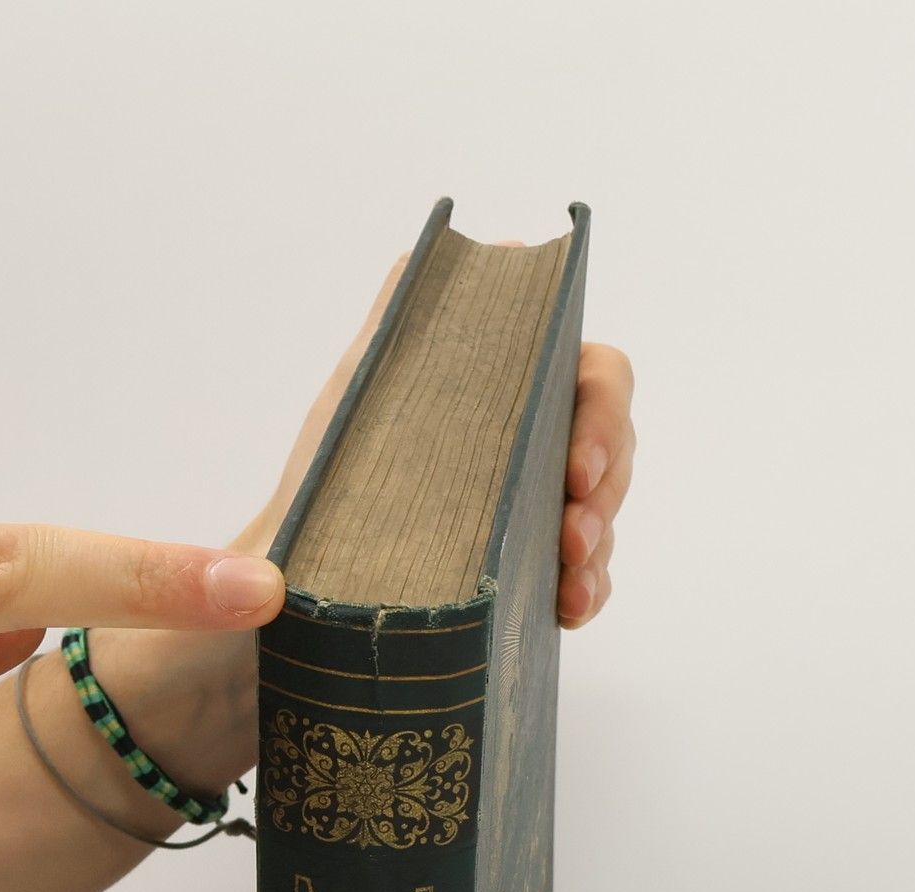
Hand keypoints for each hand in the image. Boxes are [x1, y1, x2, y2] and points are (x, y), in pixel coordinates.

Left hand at [254, 252, 635, 627]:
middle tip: (572, 538)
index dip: (603, 414)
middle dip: (605, 494)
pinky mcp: (533, 575)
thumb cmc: (327, 486)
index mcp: (511, 390)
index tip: (576, 466)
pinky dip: (586, 593)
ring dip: (597, 548)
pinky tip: (569, 609)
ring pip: (604, 516)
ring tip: (569, 587)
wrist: (301, 588)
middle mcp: (534, 442)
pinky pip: (587, 580)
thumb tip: (417, 259)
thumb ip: (392, 327)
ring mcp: (538, 510)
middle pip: (613, 448)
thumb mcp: (355, 397)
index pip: (593, 374)